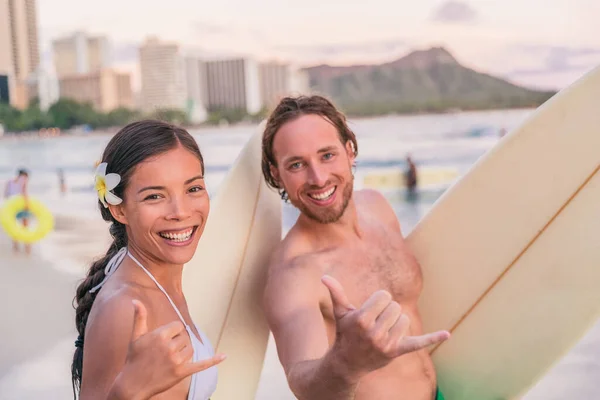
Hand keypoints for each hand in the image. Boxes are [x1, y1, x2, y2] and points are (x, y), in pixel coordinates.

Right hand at [114, 300, 225, 398]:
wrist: (132, 384)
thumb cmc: (134, 359)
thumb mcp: (135, 336)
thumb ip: (139, 317)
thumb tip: (135, 301)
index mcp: (160, 335)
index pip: (178, 326)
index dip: (172, 332)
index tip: (162, 340)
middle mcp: (169, 347)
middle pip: (184, 337)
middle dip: (176, 343)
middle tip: (163, 353)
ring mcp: (176, 361)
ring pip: (190, 349)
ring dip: (183, 353)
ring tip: (168, 360)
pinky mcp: (181, 372)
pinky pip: (201, 364)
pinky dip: (213, 360)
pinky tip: (224, 356)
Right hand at [321, 275, 448, 376]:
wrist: (347, 363)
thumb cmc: (345, 334)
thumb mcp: (340, 312)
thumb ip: (336, 293)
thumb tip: (324, 277)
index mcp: (361, 319)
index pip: (384, 296)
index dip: (378, 300)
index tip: (370, 309)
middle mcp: (374, 333)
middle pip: (394, 307)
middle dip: (386, 311)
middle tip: (375, 322)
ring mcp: (386, 344)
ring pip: (404, 320)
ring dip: (395, 322)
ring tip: (383, 330)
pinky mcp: (397, 352)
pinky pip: (418, 343)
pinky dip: (433, 338)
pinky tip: (447, 334)